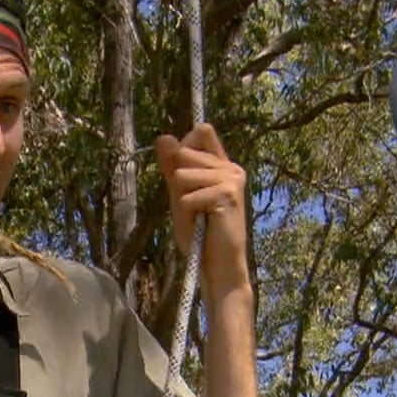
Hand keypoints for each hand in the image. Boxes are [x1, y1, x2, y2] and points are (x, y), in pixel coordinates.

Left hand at [153, 123, 250, 299]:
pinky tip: (205, 223)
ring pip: (184, 174)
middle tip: (194, 207)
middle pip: (185, 151)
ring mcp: (232, 178)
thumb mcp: (179, 196)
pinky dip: (189, 212)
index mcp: (221, 165)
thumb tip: (163, 136)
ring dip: (184, 200)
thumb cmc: (200, 234)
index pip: (201, 131)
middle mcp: (231, 167)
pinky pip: (188, 195)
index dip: (182, 149)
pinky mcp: (229, 193)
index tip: (182, 177)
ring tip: (200, 216)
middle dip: (179, 181)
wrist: (218, 265)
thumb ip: (172, 167)